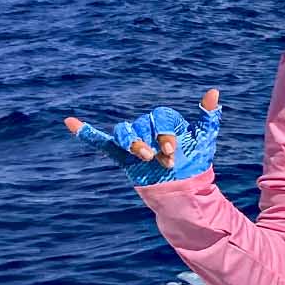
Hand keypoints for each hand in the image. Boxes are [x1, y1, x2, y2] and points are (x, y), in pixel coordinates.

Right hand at [64, 90, 220, 185]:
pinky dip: (86, 133)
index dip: (164, 135)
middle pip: (141, 126)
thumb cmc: (195, 163)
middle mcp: (147, 129)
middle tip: (167, 161)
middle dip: (153, 143)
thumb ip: (208, 117)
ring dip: (133, 144)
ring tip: (146, 158)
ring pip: (124, 134)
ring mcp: (134, 143)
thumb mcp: (204, 140)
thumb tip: (214, 92)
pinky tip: (70, 122)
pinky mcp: (123, 157)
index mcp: (164, 122)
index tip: (173, 154)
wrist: (185, 192)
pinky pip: (102, 142)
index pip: (159, 120)